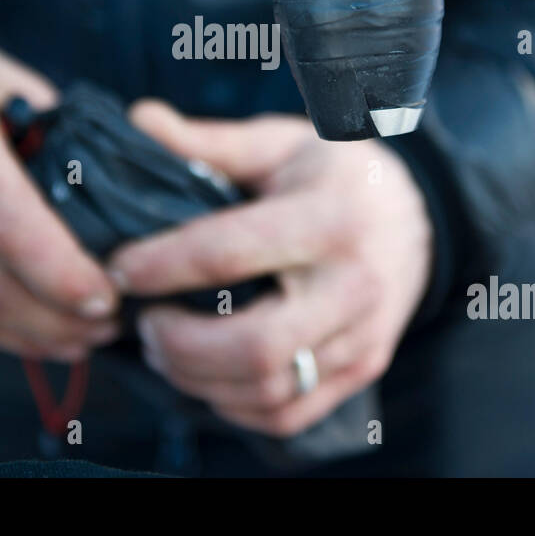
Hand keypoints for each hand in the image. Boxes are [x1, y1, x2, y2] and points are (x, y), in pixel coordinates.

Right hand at [0, 18, 118, 360]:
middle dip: (54, 317)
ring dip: (27, 332)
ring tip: (81, 336)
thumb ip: (56, 142)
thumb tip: (116, 213)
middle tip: (108, 327)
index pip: (6, 222)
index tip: (107, 297)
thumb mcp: (10, 83)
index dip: (60, 272)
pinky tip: (31, 329)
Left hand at [106, 100, 432, 436]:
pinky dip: (231, 404)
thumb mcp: (277, 142)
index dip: (162, 266)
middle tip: (144, 319)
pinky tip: (204, 373)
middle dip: (180, 344)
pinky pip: (287, 414)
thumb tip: (137, 121)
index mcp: (330, 218)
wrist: (416, 215)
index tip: (118, 267)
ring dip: (196, 378)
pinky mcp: (362, 370)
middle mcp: (353, 285)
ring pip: (266, 390)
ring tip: (164, 345)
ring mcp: (363, 337)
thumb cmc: (331, 172)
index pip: (231, 253)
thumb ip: (207, 140)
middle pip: (254, 346)